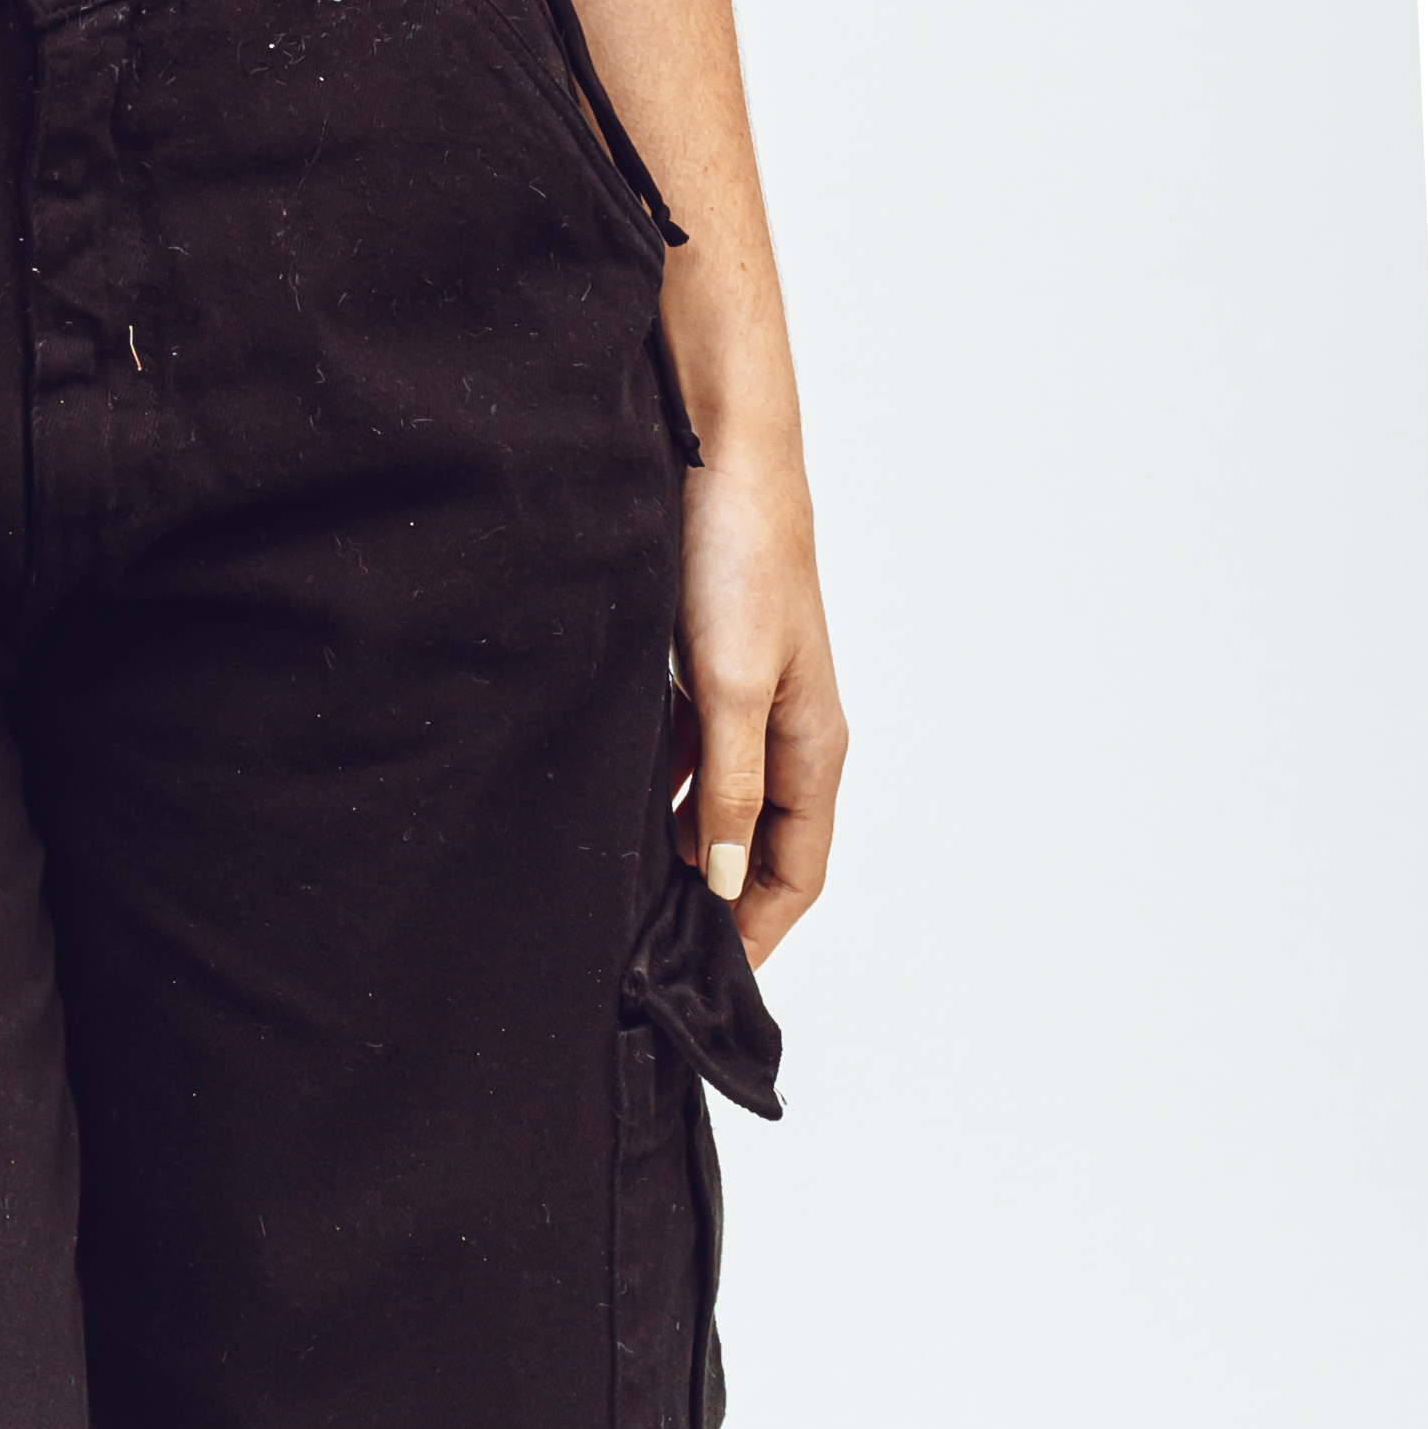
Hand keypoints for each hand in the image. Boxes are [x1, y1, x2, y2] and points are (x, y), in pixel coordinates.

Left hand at [673, 436, 845, 970]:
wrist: (716, 451)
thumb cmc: (740, 555)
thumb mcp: (732, 685)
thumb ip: (729, 786)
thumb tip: (721, 878)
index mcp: (812, 741)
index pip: (797, 869)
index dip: (757, 929)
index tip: (704, 977)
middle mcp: (786, 725)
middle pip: (759, 841)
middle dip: (717, 896)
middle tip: (653, 941)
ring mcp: (746, 693)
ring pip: (718, 796)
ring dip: (681, 840)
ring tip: (625, 884)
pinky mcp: (706, 661)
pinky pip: (687, 749)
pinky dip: (658, 782)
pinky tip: (615, 799)